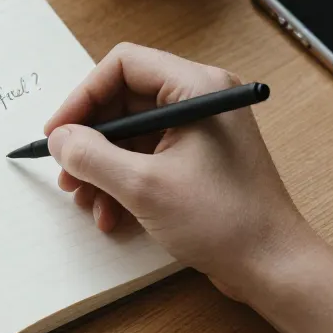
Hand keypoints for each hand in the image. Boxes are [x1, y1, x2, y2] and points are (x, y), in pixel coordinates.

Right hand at [45, 44, 321, 300]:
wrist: (274, 266)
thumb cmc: (223, 221)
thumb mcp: (143, 187)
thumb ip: (91, 156)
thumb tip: (59, 139)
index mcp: (196, 88)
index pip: (123, 65)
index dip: (82, 97)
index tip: (57, 133)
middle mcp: (200, 99)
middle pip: (124, 100)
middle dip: (90, 140)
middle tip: (66, 173)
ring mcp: (201, 131)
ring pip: (132, 133)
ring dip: (102, 167)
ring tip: (86, 202)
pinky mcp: (199, 160)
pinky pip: (148, 156)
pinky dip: (123, 181)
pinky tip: (112, 214)